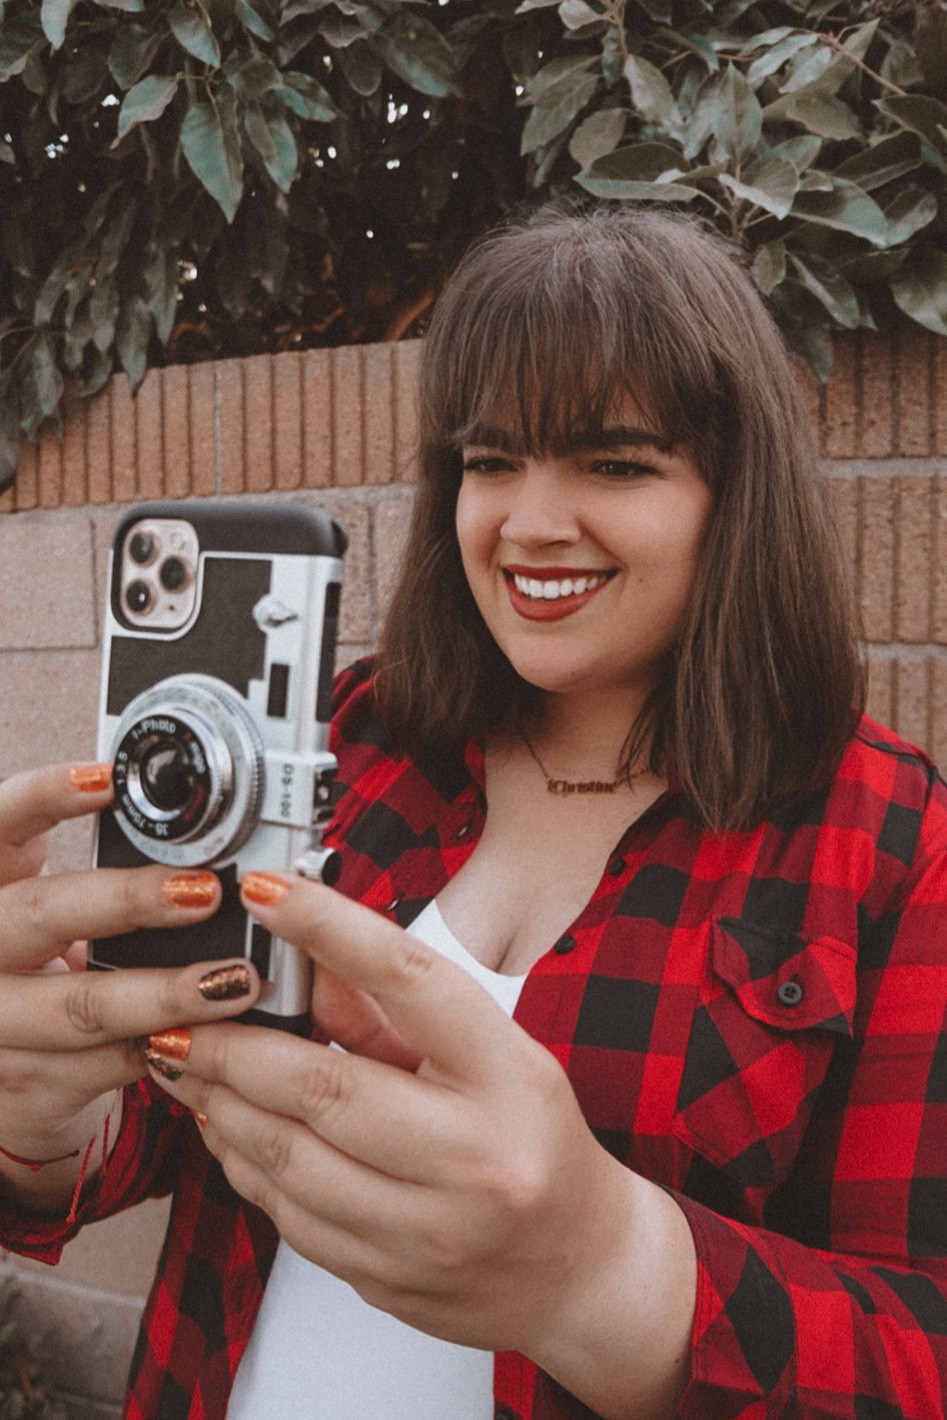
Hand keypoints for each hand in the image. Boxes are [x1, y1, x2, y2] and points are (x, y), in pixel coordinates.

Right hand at [0, 763, 263, 1199]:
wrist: (9, 1075)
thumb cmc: (48, 968)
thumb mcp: (54, 912)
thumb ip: (103, 870)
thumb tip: (211, 827)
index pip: (0, 825)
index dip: (47, 797)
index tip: (110, 779)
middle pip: (40, 913)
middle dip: (127, 900)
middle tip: (204, 891)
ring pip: (81, 1006)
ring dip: (166, 993)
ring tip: (235, 979)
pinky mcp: (31, 1083)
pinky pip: (111, 1063)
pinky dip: (173, 1047)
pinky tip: (221, 1034)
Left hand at [144, 872, 695, 1419]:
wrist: (579, 1268)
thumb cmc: (533, 1141)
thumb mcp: (493, 1056)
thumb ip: (392, 1011)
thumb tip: (305, 953)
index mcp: (510, 1077)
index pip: (409, 982)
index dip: (329, 928)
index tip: (266, 891)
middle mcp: (475, 1158)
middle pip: (325, 1088)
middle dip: (236, 1048)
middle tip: (185, 1016)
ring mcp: (430, 1231)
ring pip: (291, 1161)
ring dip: (224, 1106)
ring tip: (190, 1065)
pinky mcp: (388, 1280)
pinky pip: (290, 1219)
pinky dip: (245, 1165)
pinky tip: (228, 1127)